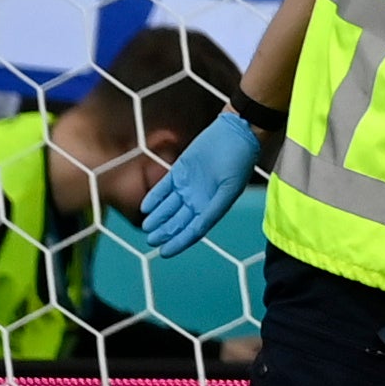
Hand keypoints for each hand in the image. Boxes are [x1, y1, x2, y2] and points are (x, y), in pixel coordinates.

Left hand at [130, 110, 266, 257]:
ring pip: (169, 207)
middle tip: (151, 240)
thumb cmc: (239, 161)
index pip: (193, 230)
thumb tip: (197, 229)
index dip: (179, 242)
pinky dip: (154, 198)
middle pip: (178, 221)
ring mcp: (188, 186)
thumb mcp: (230, 189)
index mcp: (213, 206)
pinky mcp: (179, 172)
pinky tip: (145, 207)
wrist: (236, 133)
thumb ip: (213, 210)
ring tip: (147, 228)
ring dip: (158, 218)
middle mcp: (199, 199)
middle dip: (165, 232)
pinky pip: (163, 188)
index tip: (165, 252)